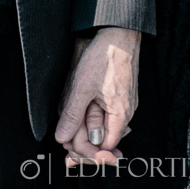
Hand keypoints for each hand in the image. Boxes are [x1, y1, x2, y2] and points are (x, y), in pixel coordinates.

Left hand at [53, 27, 140, 165]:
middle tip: (67, 152)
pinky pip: (108, 115)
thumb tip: (62, 138)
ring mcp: (125, 103)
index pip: (106, 148)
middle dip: (86, 144)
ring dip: (88, 131)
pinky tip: (81, 119)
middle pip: (106, 140)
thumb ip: (72, 115)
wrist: (118, 32)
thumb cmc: (104, 56)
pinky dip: (94, 119)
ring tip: (70, 134)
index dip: (88, 153)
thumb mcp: (82, 88)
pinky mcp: (122, 94)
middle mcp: (127, 112)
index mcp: (121, 114)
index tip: (70, 155)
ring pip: (106, 127)